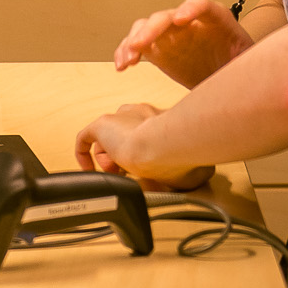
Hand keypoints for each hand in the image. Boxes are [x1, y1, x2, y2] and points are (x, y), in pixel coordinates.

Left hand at [74, 101, 215, 191]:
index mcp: (158, 117)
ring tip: (120, 169)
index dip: (139, 150)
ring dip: (109, 159)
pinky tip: (88, 168)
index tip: (143, 166)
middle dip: (124, 155)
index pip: (142, 130)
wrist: (164, 145)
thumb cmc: (180, 153)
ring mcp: (120, 119)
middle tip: (130, 171)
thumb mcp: (190, 158)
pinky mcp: (102, 125)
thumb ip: (191, 162)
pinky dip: (83, 154)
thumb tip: (204, 174)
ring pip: (106, 140)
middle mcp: (138, 113)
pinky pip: (85, 139)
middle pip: (123, 134)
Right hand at [114, 0, 252, 88]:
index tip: (181, 20)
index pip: (201, 4)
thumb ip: (250, 62)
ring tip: (127, 60)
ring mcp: (171, 36)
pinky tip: (123, 65)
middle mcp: (189, 23)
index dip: (189, 8)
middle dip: (151, 28)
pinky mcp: (159, 50)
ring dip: (133, 40)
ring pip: (146, 28)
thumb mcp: (252, 64)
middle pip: (166, 16)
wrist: (235, 81)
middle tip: (139, 45)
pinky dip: (127, 53)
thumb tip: (261, 73)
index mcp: (216, 20)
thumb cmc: (246, 70)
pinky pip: (138, 46)